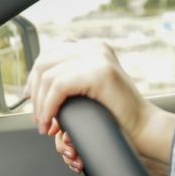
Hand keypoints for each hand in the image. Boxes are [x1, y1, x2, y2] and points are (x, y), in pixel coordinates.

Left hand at [25, 40, 174, 175]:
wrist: (143, 128)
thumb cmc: (117, 114)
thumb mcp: (91, 87)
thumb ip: (72, 77)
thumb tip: (37, 83)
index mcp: (93, 47)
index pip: (50, 54)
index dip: (35, 78)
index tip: (32, 100)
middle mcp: (95, 47)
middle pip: (45, 63)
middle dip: (35, 93)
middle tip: (38, 117)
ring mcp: (98, 57)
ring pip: (48, 76)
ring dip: (41, 105)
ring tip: (46, 124)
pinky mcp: (99, 73)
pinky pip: (58, 87)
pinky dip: (49, 107)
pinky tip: (52, 121)